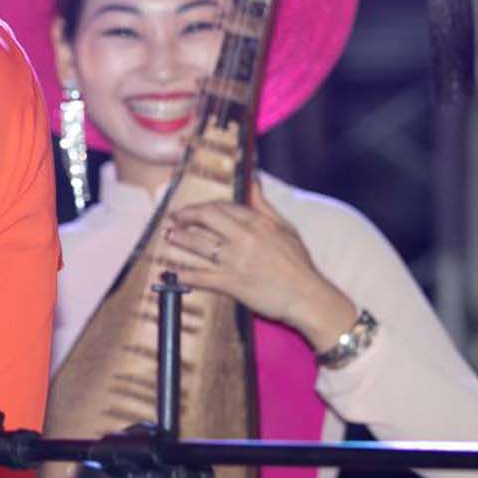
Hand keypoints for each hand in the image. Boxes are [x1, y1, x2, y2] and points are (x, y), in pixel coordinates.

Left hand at [163, 183, 356, 350]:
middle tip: (174, 218)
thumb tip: (253, 181)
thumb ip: (264, 205)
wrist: (308, 297)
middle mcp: (245, 238)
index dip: (203, 206)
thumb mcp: (285, 228)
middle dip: (186, 216)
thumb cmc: (299, 264)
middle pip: (207, 218)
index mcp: (259, 223)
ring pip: (200, 244)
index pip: (223, 206)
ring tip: (169, 237)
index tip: (192, 209)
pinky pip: (202, 276)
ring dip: (179, 239)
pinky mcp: (232, 283)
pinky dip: (185, 274)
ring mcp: (237, 260)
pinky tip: (172, 272)